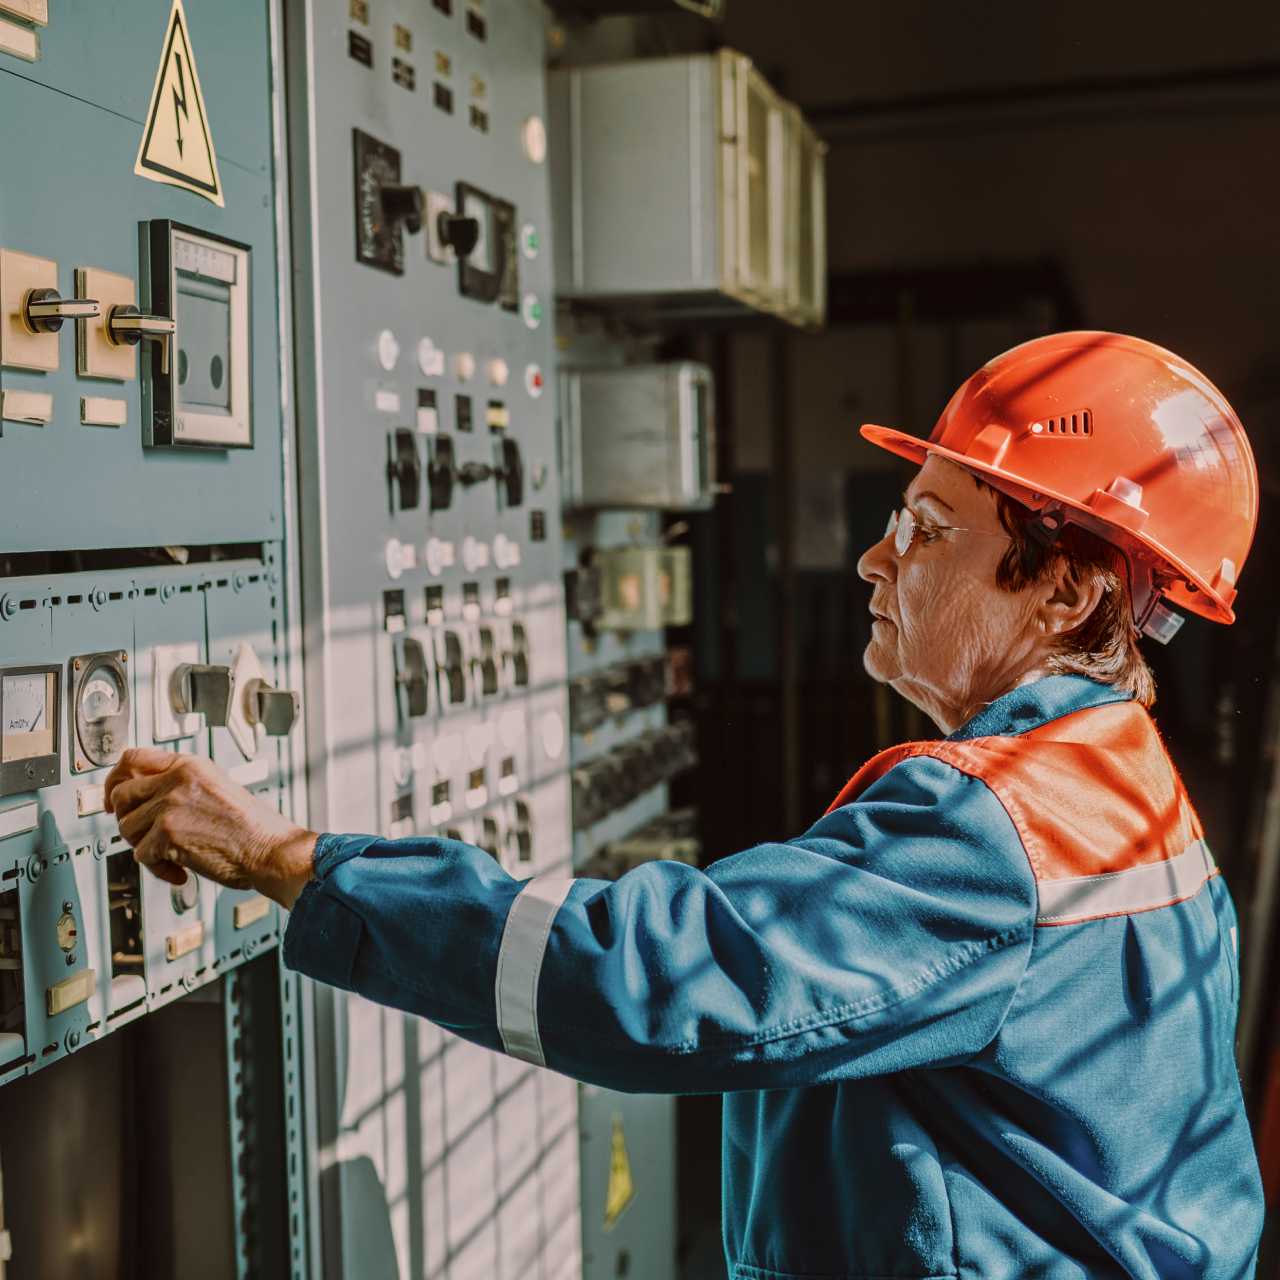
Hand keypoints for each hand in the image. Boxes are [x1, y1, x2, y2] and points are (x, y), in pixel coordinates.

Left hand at [104, 748, 316, 908]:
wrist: (271, 849)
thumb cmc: (253, 828)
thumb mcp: (217, 789)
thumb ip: (182, 786)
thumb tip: (147, 798)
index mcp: (190, 766)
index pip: (134, 758)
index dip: (116, 778)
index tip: (114, 795)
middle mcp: (176, 780)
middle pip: (121, 794)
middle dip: (127, 818)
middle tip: (141, 834)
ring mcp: (170, 806)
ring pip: (127, 828)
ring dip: (145, 847)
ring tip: (170, 854)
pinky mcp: (166, 834)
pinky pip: (142, 856)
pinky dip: (160, 869)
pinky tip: (181, 870)